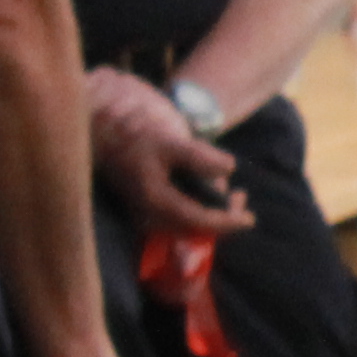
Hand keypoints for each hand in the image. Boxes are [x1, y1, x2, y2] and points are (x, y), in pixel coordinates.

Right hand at [89, 71, 249, 235]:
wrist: (108, 129)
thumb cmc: (137, 133)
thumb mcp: (170, 141)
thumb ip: (198, 156)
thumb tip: (228, 168)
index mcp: (153, 199)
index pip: (195, 221)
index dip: (225, 222)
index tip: (249, 219)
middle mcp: (149, 212)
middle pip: (194, 228)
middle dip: (222, 218)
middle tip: (241, 197)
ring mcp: (148, 210)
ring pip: (189, 223)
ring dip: (215, 213)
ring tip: (235, 195)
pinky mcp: (151, 204)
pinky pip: (183, 215)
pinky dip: (203, 207)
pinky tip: (217, 191)